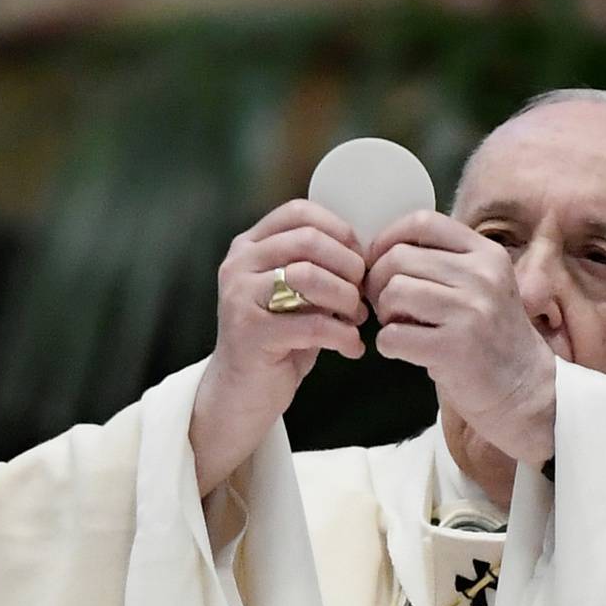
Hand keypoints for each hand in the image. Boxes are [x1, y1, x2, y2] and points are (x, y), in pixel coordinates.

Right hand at [191, 200, 366, 494]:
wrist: (242, 392)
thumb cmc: (278, 340)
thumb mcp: (294, 293)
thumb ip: (317, 265)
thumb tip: (367, 253)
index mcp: (249, 247)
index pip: (299, 213)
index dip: (339, 230)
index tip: (359, 258)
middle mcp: (239, 265)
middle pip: (308, 241)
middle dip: (348, 266)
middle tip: (363, 292)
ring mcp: (240, 297)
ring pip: (309, 277)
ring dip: (347, 298)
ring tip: (357, 318)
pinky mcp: (250, 333)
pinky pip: (312, 324)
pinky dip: (342, 336)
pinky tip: (351, 347)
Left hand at [364, 210, 555, 464]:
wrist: (522, 388)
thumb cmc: (488, 336)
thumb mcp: (480, 284)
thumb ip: (442, 262)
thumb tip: (379, 250)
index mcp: (486, 253)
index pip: (422, 222)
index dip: (386, 238)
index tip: (378, 261)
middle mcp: (482, 276)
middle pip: (398, 259)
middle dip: (379, 284)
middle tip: (387, 306)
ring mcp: (471, 311)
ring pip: (393, 293)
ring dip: (384, 314)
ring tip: (401, 327)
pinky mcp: (454, 348)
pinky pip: (392, 335)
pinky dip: (387, 345)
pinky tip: (405, 350)